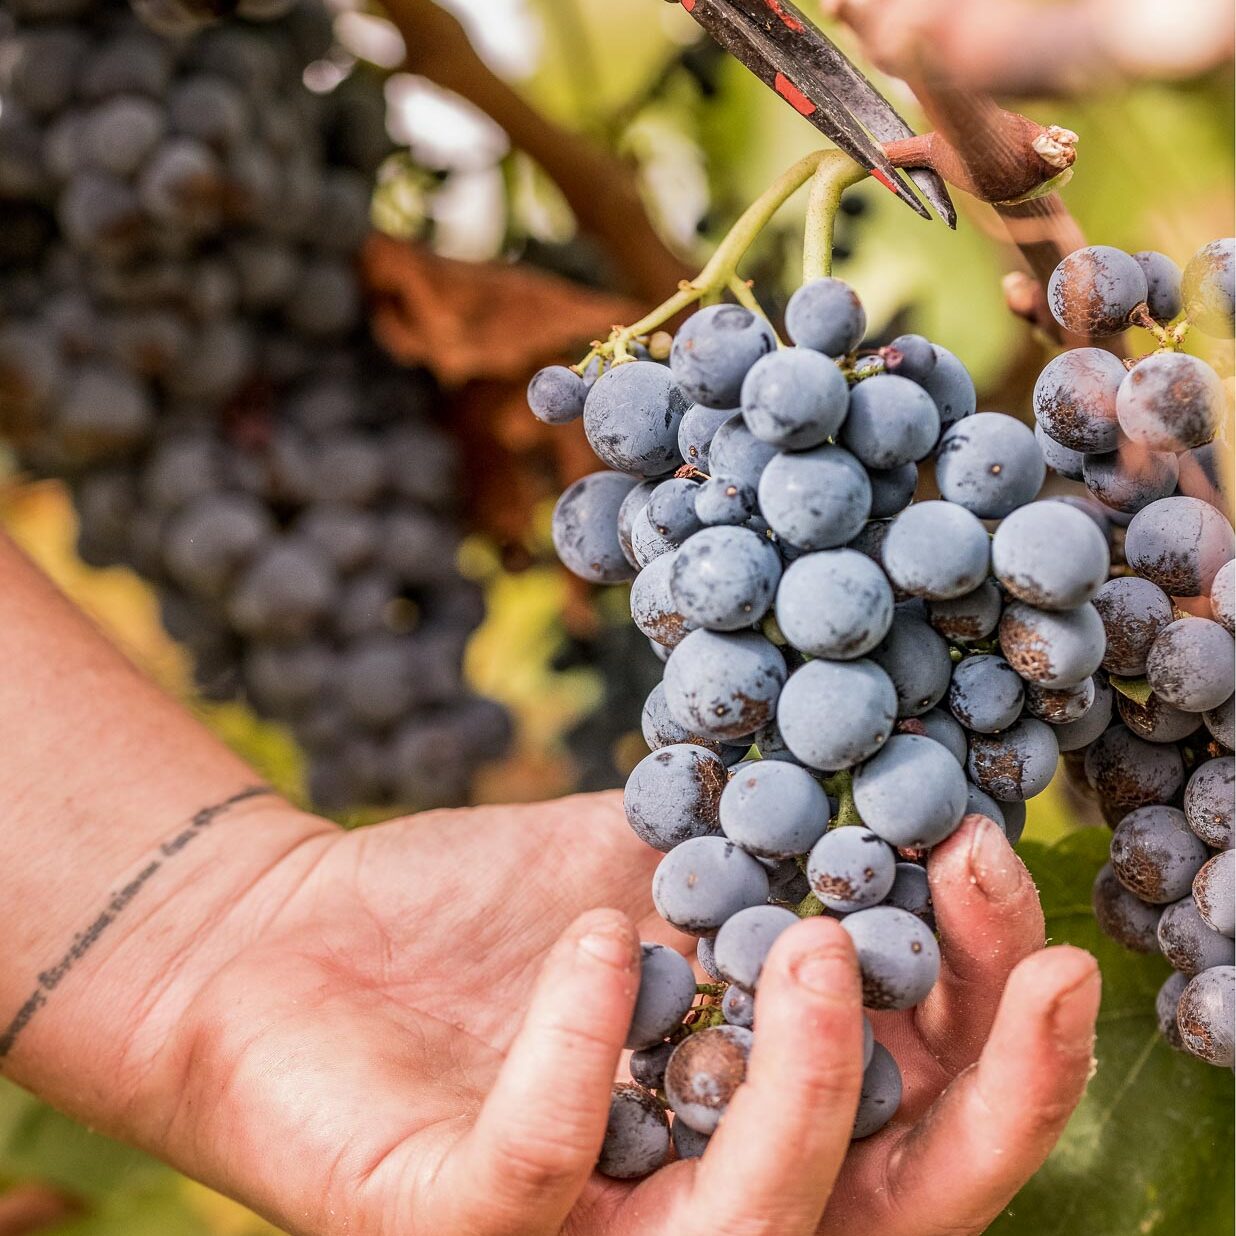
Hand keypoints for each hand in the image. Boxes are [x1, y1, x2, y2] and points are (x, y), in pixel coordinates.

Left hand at [111, 797, 1097, 1235]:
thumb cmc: (477, 918)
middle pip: (889, 1210)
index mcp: (744, 1120)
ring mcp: (572, 1232)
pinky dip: (587, 1047)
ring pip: (745, 1231)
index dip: (999, 1019)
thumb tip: (885, 780)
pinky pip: (540, 1163)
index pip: (920, 1114)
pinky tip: (603, 933)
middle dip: (988, 1092)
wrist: (287, 937)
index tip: (1009, 873)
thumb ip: (752, 858)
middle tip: (1037, 957)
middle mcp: (683, 1203)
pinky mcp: (447, 1218)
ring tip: (826, 944)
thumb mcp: (643, 870)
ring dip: (814, 1085)